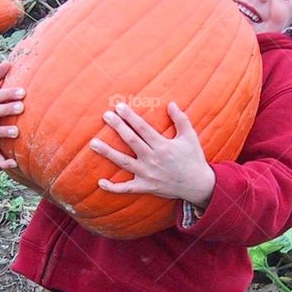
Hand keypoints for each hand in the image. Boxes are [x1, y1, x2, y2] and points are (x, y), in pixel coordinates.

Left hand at [89, 102, 215, 207]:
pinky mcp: (146, 187)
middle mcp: (153, 159)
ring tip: (93, 143)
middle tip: (106, 115)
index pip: (142, 128)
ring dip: (107, 152)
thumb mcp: (190, 137)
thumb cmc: (194, 159)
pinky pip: (127, 188)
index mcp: (163, 145)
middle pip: (131, 141)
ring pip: (123, 162)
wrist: (198, 185)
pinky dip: (113, 188)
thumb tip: (171, 103)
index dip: (130, 116)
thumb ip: (181, 119)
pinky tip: (100, 182)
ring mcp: (147, 174)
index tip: (119, 107)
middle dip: (118, 126)